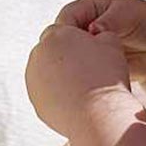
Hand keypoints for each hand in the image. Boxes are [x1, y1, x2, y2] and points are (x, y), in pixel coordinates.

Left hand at [26, 16, 137, 131]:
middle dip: (63, 56)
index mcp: (54, 36)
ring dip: (58, 75)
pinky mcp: (36, 101)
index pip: (60, 31)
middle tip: (85, 67)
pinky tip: (76, 99)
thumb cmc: (106, 76)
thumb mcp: (111, 43)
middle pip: (49, 51)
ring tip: (82, 84)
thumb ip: (100, 33)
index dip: (75, 39)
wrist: (98, 114)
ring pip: (45, 72)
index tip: (88, 50)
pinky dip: (57, 94)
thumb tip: (96, 35)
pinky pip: (46, 93)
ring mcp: (33, 80)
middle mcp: (38, 55)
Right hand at [49, 0, 145, 97]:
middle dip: (64, 47)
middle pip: (62, 36)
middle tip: (72, 61)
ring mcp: (86, 45)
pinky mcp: (90, 63)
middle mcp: (84, 25)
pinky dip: (78, 74)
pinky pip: (78, 68)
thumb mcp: (129, 15)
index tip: (69, 44)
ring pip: (68, 54)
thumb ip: (110, 21)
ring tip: (82, 72)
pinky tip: (85, 80)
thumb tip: (93, 30)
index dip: (65, 29)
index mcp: (89, 8)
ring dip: (70, 63)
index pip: (67, 16)